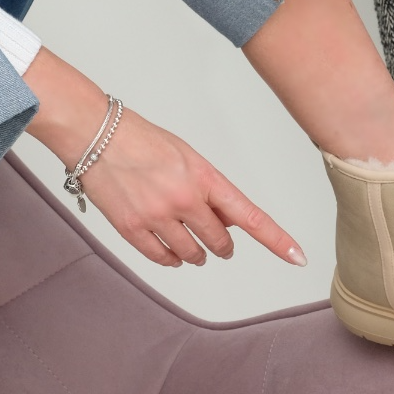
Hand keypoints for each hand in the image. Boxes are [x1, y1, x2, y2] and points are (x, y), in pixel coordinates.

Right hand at [79, 108, 306, 268]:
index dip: (277, 240)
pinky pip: (162, 259)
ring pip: (191, 255)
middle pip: (219, 242)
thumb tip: (227, 223)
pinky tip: (172, 253)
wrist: (95, 134)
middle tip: (217, 244)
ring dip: (196, 255)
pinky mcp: (131, 229)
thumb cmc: (140, 140)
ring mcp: (157, 216)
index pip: (250, 216)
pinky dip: (171, 260)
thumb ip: (209, 190)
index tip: (298, 257)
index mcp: (204, 177)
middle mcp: (184, 200)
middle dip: (222, 246)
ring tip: (192, 248)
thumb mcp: (187, 157)